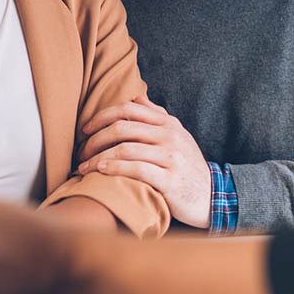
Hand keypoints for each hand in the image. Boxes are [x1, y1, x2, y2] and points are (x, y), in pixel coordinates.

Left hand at [77, 95, 211, 228]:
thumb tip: (137, 98)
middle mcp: (170, 136)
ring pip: (126, 148)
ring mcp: (171, 157)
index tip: (84, 129)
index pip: (128, 109)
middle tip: (80, 151)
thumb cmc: (187, 166)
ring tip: (84, 166)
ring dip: (98, 157)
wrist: (213, 196)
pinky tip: (101, 172)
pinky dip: (115, 169)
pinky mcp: (171, 179)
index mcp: (168, 123)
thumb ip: (157, 116)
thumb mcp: (177, 136)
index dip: (101, 116)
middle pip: (123, 127)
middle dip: (95, 139)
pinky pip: (137, 169)